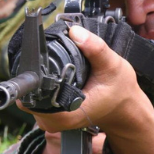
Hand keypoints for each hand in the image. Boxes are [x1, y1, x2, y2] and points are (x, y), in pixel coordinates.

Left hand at [24, 25, 153, 153]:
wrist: (125, 107)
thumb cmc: (120, 90)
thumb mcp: (113, 65)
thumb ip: (95, 49)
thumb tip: (75, 32)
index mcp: (68, 114)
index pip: (33, 99)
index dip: (31, 77)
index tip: (33, 59)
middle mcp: (57, 121)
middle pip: (28, 96)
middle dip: (35, 74)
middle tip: (44, 56)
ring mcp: (53, 120)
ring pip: (31, 98)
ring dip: (38, 80)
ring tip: (52, 65)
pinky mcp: (53, 115)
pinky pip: (37, 99)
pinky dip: (43, 85)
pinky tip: (53, 74)